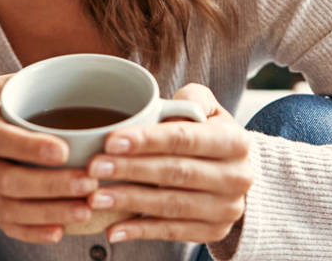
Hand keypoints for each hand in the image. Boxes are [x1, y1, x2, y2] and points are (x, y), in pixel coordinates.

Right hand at [0, 75, 98, 243]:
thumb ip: (24, 84)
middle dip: (51, 186)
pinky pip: (6, 227)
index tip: (64, 150)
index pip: (0, 139)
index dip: (30, 148)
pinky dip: (32, 234)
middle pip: (9, 181)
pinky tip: (60, 232)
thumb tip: (73, 69)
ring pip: (10, 209)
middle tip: (89, 182)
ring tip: (85, 209)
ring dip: (49, 213)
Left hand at [87, 83, 252, 244]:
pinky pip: (172, 233)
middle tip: (94, 167)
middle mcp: (237, 177)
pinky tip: (113, 229)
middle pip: (176, 172)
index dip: (147, 140)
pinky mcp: (213, 232)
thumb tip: (168, 105)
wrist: (235, 175)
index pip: (185, 139)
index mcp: (235, 141)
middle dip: (131, 170)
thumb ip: (191, 99)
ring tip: (96, 197)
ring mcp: (226, 209)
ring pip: (171, 205)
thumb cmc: (209, 136)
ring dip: (130, 201)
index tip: (111, 140)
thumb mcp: (209, 110)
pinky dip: (140, 231)